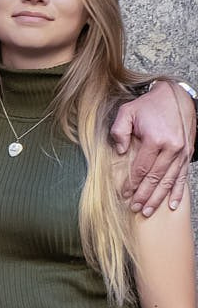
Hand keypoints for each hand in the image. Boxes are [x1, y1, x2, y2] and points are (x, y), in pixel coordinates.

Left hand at [111, 81, 192, 215]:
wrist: (175, 96)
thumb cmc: (148, 105)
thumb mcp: (127, 112)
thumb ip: (119, 131)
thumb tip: (120, 152)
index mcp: (156, 140)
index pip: (141, 168)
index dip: (132, 183)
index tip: (124, 195)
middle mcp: (172, 148)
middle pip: (156, 178)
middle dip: (145, 196)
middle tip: (136, 209)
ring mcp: (182, 152)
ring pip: (170, 180)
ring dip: (159, 198)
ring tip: (149, 211)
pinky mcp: (188, 153)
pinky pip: (183, 176)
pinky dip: (178, 191)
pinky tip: (173, 204)